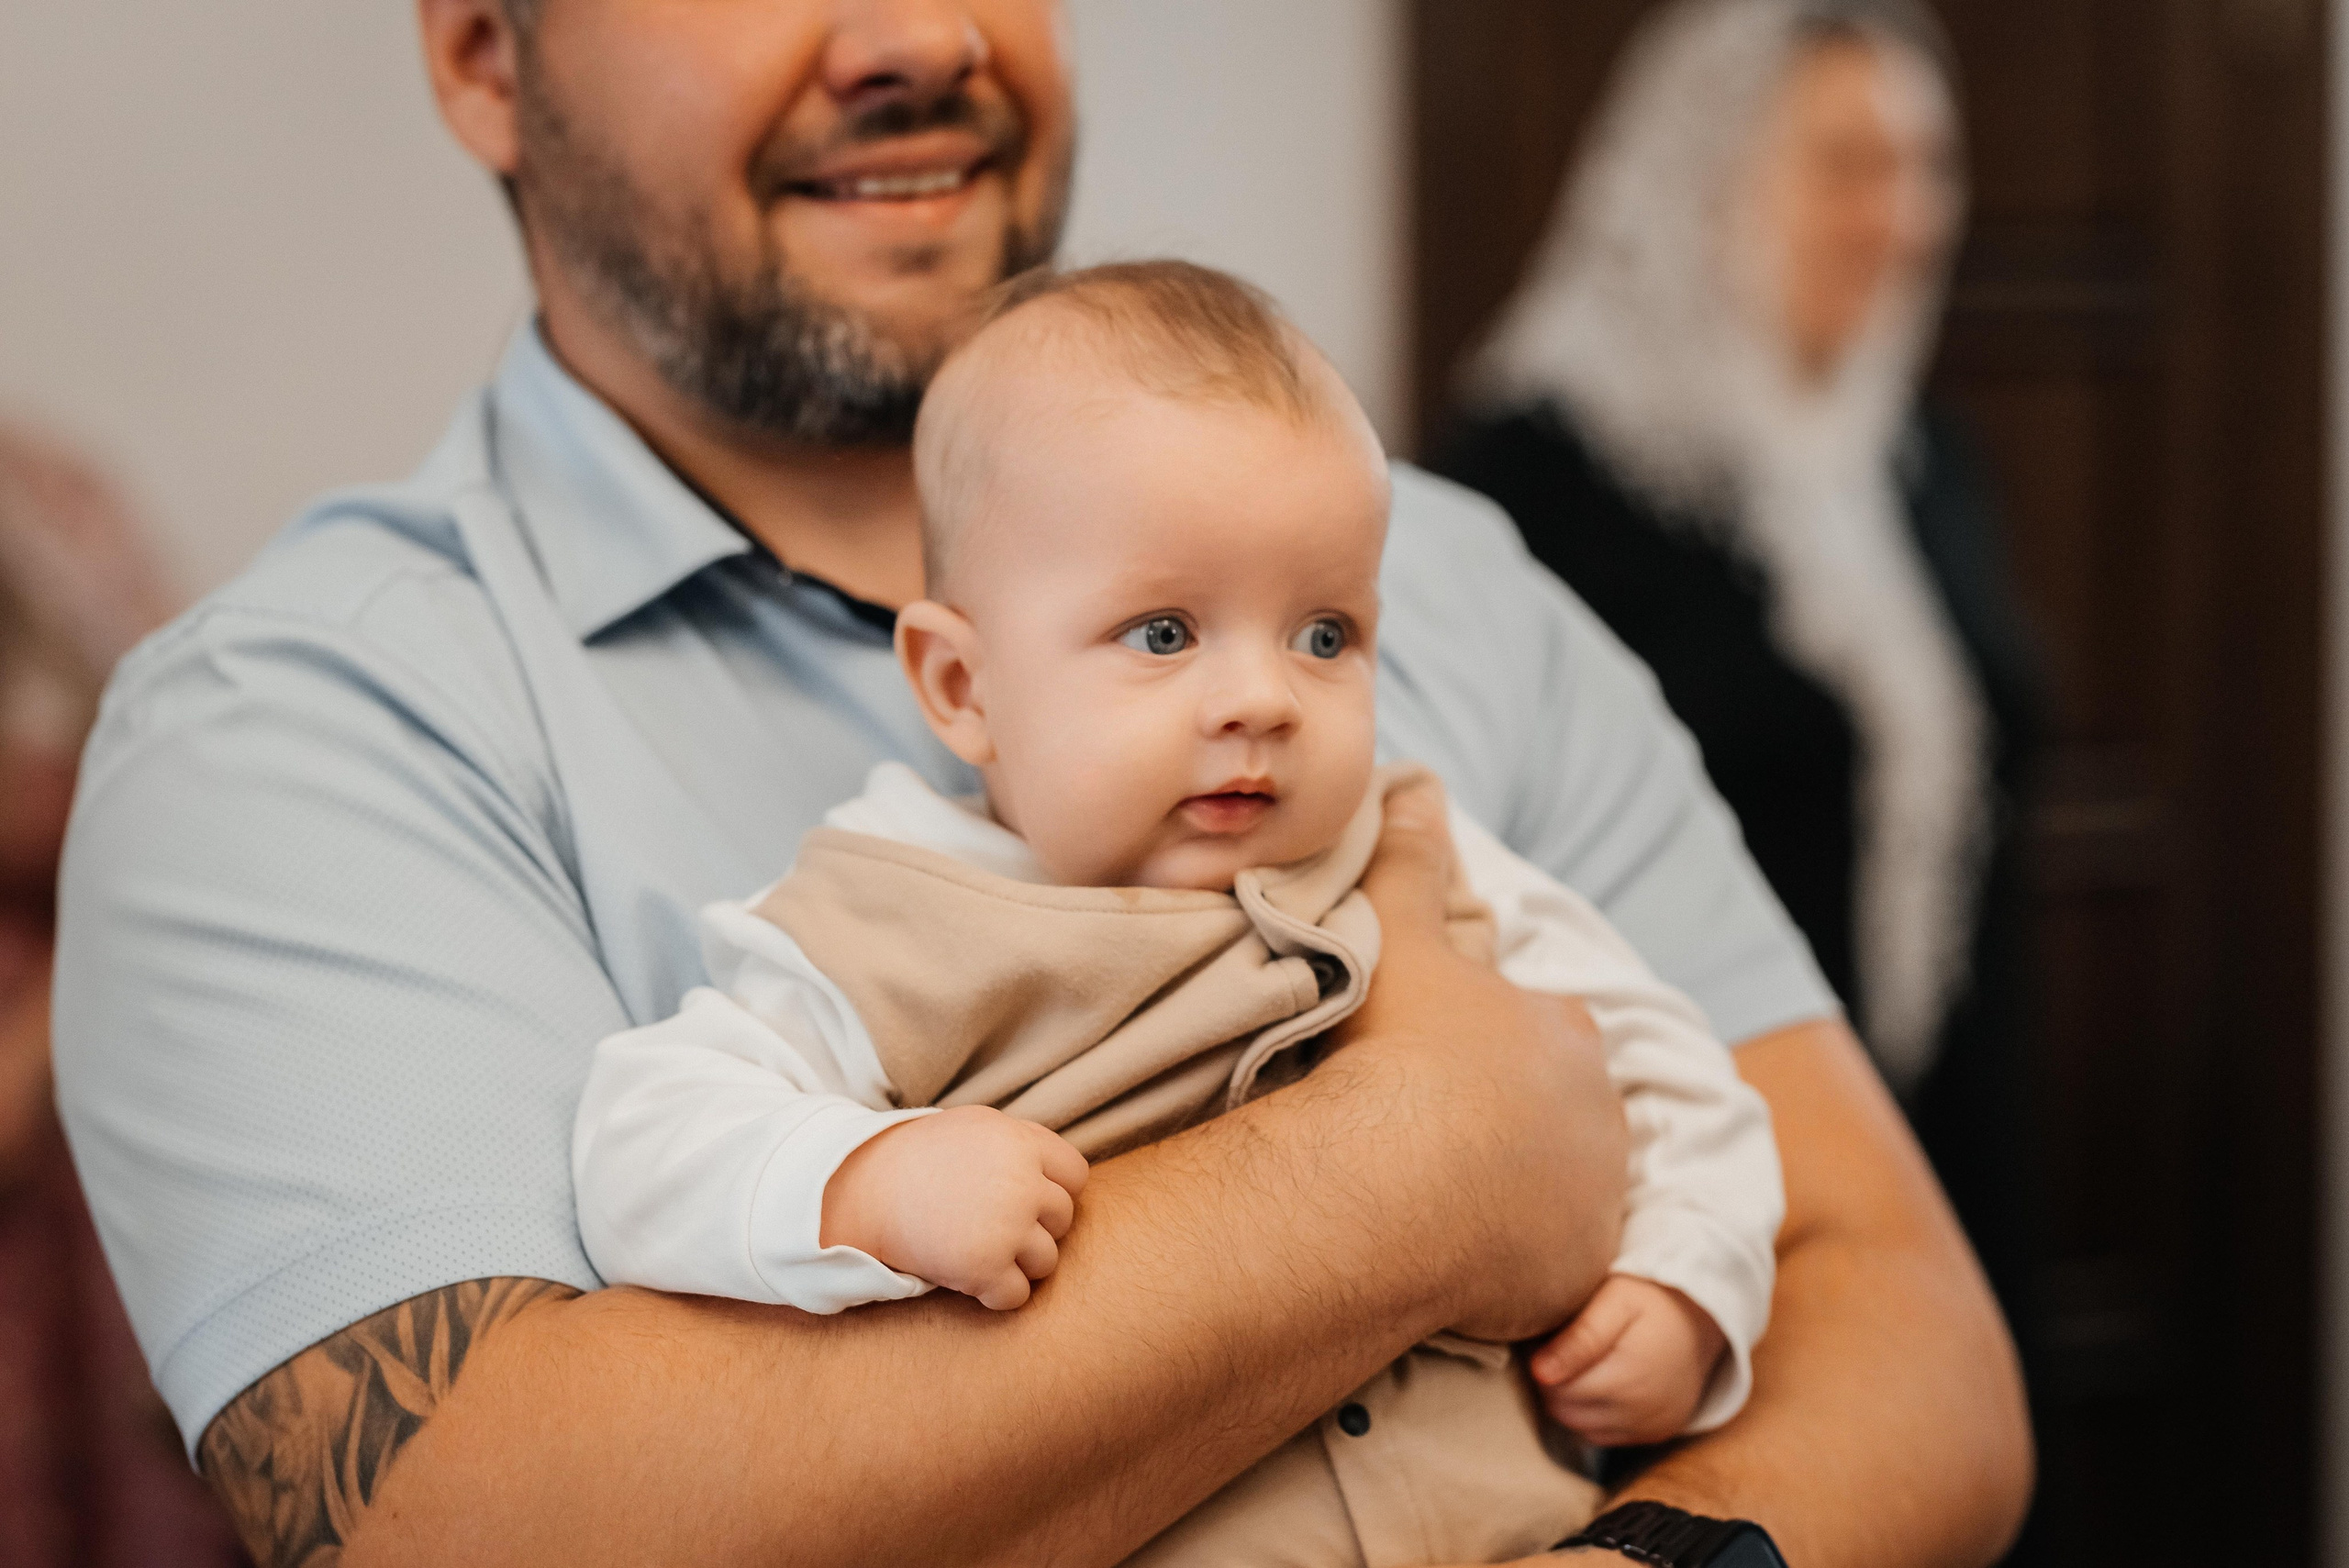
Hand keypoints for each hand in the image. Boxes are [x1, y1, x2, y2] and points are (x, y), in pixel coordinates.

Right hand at [820, 1106, 1088, 1309]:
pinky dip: (997, 1295)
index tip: (1026, 1201)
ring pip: (1046, 1261)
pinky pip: (1018, 1295)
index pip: (1075, 1176)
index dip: (1054, 1192)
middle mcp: (1022, 1183)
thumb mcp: (974, 1127)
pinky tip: (971, 1280)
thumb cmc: (917, 1158)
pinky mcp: (985, 1268)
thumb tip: (1064, 1172)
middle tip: (996, 1229)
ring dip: (1019, 1264)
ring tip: (982, 1253)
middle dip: (1036, 1228)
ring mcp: (1006, 1227)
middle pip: (1063, 1219)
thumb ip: (1021, 1144)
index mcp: (1021, 1143)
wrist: (860, 1190)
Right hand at [1331, 774, 1628, 1342]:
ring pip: (1557, 1194)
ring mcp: (1592, 1201)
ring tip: (1434, 1204)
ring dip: (1512, 1197)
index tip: (1441, 1064)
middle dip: (1513, 1124)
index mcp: (1567, 1032)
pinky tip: (1447, 1260)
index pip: (1544, 1031)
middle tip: (1433, 1138)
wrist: (1400, 1180)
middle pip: (1561, 1116)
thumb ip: (1412, 858)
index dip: (1493, 1044)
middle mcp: (1600, 1116)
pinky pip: (1542, 1269)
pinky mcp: (1572, 1275)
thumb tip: (1417, 778)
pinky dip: (1506, 1264)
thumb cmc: (1401, 1051)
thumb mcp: (1402, 934)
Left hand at [1530, 1275, 1727, 1447]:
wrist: (1704, 1314)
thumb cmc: (1652, 1299)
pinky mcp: (1657, 1432)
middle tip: (1563, 1350)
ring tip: (1584, 1365)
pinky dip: (1595, 1415)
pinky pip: (1606, 1436)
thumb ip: (1579, 1337)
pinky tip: (1603, 1384)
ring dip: (1573, 1402)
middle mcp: (1642, 1411)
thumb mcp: (1616, 1301)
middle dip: (1554, 1384)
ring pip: (1582, 1428)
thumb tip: (1539, 1373)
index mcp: (1628, 1377)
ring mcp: (1651, 1426)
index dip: (1543, 1363)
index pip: (1555, 1388)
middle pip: (1566, 1411)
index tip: (1550, 1338)